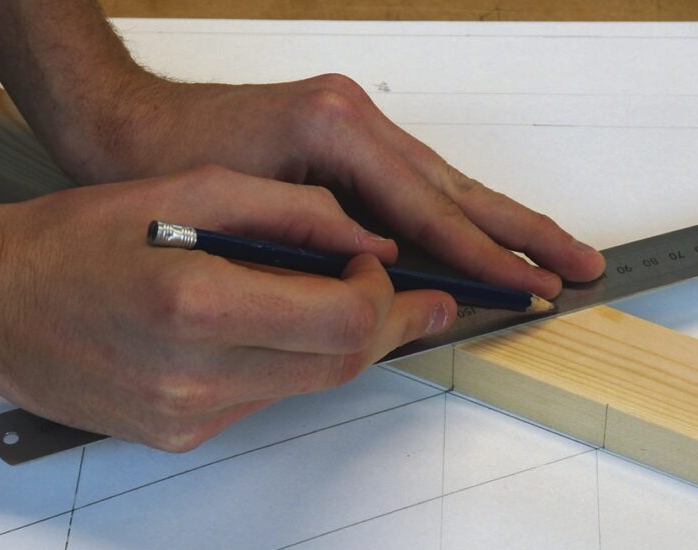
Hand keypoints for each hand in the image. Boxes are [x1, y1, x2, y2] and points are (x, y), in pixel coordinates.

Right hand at [0, 166, 455, 451]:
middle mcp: (193, 377)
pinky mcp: (176, 436)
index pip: (341, 320)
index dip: (383, 295)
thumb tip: (361, 237)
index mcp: (195, 305)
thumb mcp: (181, 189)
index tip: (381, 266)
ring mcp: (184, 417)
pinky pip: (259, 402)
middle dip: (382, 327)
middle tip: (410, 300)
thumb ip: (285, 211)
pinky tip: (269, 327)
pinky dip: (282, 362)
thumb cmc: (68, 242)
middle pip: (337, 365)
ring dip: (333, 344)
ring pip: (304, 387)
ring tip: (338, 301)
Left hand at [47, 74, 605, 297]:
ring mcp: (350, 123)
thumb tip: (387, 278)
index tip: (529, 283)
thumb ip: (320, 243)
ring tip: (547, 252)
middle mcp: (353, 118)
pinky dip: (447, 214)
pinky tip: (474, 238)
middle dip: (517, 230)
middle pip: (452, 187)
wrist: (121, 122)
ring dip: (494, 222)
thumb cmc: (164, 162)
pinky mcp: (339, 137)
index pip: (427, 207)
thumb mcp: (241, 211)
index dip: (483, 253)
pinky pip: (408, 183)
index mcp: (335, 130)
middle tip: (576, 264)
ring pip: (437, 184)